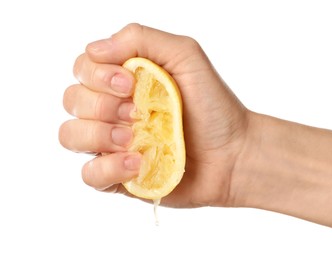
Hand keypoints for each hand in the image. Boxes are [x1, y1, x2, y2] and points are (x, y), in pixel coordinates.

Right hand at [59, 24, 249, 206]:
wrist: (233, 154)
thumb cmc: (213, 106)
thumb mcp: (185, 56)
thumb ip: (141, 39)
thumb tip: (95, 50)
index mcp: (123, 82)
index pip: (83, 69)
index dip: (98, 75)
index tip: (130, 84)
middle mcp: (113, 111)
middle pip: (72, 100)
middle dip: (101, 105)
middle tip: (136, 113)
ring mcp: (113, 145)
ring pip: (70, 135)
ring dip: (98, 134)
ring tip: (132, 138)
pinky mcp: (119, 176)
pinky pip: (89, 175)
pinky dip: (108, 168)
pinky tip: (137, 162)